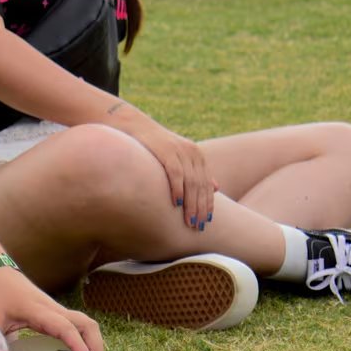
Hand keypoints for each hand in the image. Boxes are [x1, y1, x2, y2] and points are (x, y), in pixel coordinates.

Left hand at [0, 267, 103, 350]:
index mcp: (37, 311)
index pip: (65, 328)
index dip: (79, 346)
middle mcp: (52, 309)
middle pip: (86, 324)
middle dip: (96, 349)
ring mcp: (56, 310)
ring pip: (86, 325)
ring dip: (94, 346)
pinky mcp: (54, 314)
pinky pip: (77, 327)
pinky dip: (85, 342)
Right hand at [109, 105, 215, 228]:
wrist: (134, 124)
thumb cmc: (154, 145)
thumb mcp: (179, 157)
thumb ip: (196, 172)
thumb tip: (216, 188)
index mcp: (197, 156)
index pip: (206, 184)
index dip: (208, 203)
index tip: (206, 221)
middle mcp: (192, 153)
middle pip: (200, 185)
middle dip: (200, 208)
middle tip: (198, 226)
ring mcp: (180, 151)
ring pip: (190, 182)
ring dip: (191, 204)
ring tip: (189, 221)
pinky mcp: (166, 150)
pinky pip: (175, 173)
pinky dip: (177, 189)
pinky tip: (176, 203)